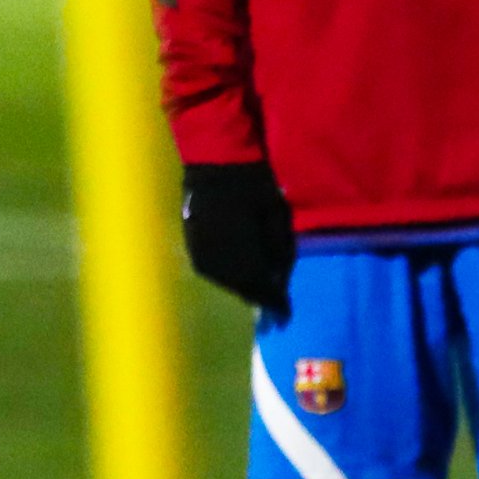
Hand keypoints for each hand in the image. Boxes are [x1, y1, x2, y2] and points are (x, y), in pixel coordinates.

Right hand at [180, 161, 295, 307]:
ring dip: (242, 285)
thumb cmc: (254, 187)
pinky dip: (228, 274)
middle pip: (242, 290)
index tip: (286, 313)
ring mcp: (202, 258)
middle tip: (274, 302)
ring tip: (258, 287)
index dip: (276, 304)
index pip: (262, 292)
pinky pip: (213, 271)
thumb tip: (279, 281)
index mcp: (243, 261)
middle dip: (259, 295)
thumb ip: (280, 254)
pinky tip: (238, 270)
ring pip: (225, 283)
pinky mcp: (192, 248)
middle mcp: (219, 267)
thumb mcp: (278, 220)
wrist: (216, 165)